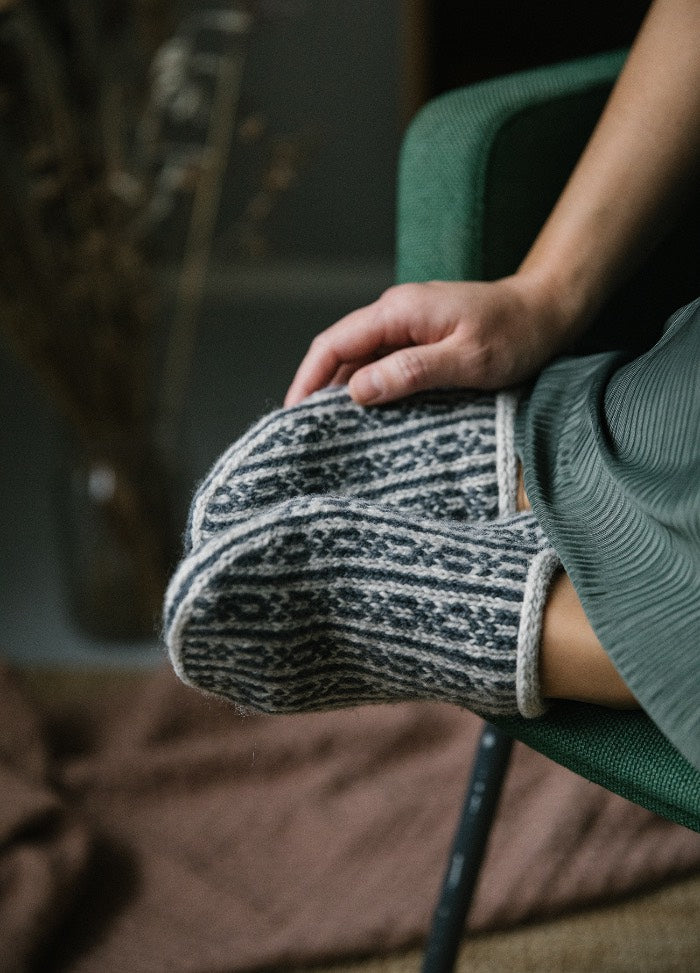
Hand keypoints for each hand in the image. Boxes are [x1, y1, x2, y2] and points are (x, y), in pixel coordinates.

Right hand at [285, 275, 571, 406]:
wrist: (548, 309)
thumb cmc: (516, 333)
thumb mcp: (467, 358)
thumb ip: (411, 371)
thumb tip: (357, 389)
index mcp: (399, 311)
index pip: (334, 343)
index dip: (307, 379)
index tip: (292, 415)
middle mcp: (396, 312)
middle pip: (340, 351)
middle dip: (318, 389)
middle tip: (306, 434)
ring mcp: (407, 324)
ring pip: (360, 359)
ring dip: (343, 392)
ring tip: (332, 432)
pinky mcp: (420, 337)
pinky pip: (382, 362)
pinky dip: (369, 388)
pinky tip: (369, 416)